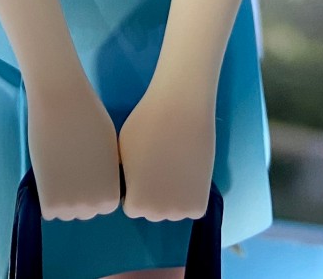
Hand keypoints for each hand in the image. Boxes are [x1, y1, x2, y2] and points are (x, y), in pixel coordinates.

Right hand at [26, 76, 120, 220]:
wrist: (63, 103)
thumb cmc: (89, 120)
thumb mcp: (109, 152)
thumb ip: (107, 175)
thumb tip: (99, 186)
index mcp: (112, 194)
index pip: (103, 206)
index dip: (93, 187)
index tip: (87, 167)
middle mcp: (95, 205)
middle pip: (84, 211)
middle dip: (77, 192)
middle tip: (70, 164)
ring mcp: (72, 206)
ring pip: (65, 212)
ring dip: (61, 195)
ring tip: (59, 166)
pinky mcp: (50, 201)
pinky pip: (48, 211)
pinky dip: (46, 195)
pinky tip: (49, 171)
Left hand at [118, 78, 215, 221]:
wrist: (182, 108)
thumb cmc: (146, 125)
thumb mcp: (121, 153)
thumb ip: (123, 179)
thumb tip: (125, 188)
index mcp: (135, 203)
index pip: (133, 206)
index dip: (136, 185)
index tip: (142, 167)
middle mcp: (157, 213)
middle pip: (153, 209)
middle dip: (154, 192)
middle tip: (160, 164)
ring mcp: (180, 210)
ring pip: (172, 208)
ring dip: (173, 194)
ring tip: (174, 164)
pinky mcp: (200, 203)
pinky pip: (191, 208)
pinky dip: (190, 195)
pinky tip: (187, 171)